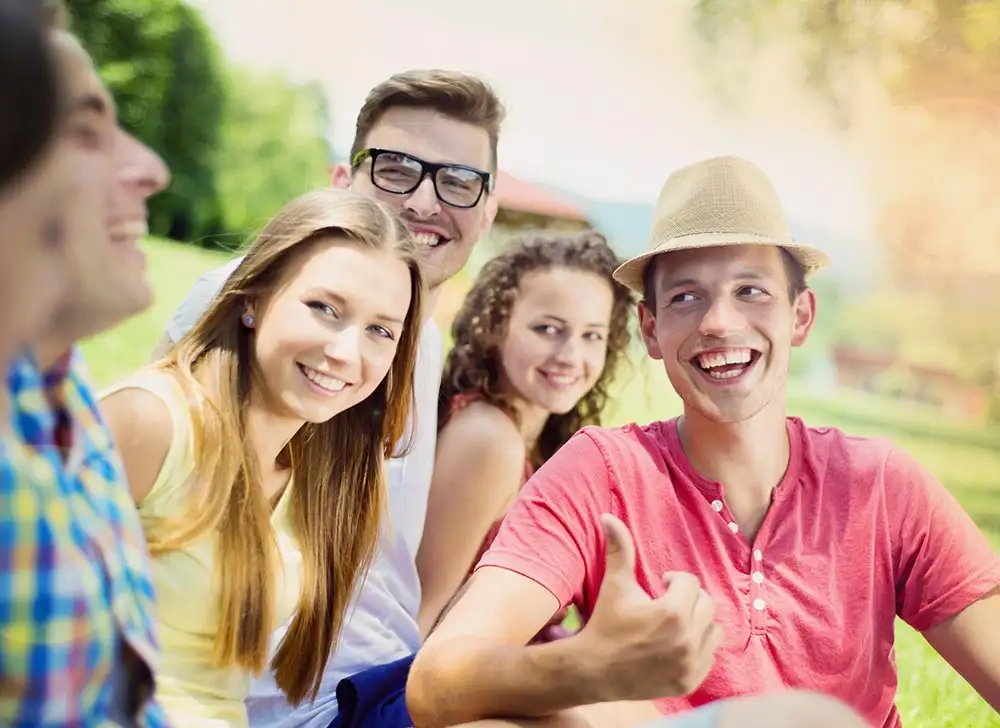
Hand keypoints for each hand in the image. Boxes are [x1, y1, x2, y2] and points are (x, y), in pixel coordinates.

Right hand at [574, 514, 720, 701]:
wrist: (594, 671)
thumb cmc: (605, 623)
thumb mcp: (614, 585)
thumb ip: (619, 549)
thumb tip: (608, 516)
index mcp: (672, 613)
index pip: (691, 583)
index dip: (674, 581)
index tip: (659, 586)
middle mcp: (687, 639)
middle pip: (706, 604)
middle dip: (688, 599)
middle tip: (667, 602)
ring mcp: (690, 663)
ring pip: (713, 630)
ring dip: (698, 622)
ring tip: (675, 623)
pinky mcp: (691, 681)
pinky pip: (710, 655)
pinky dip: (698, 647)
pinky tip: (675, 644)